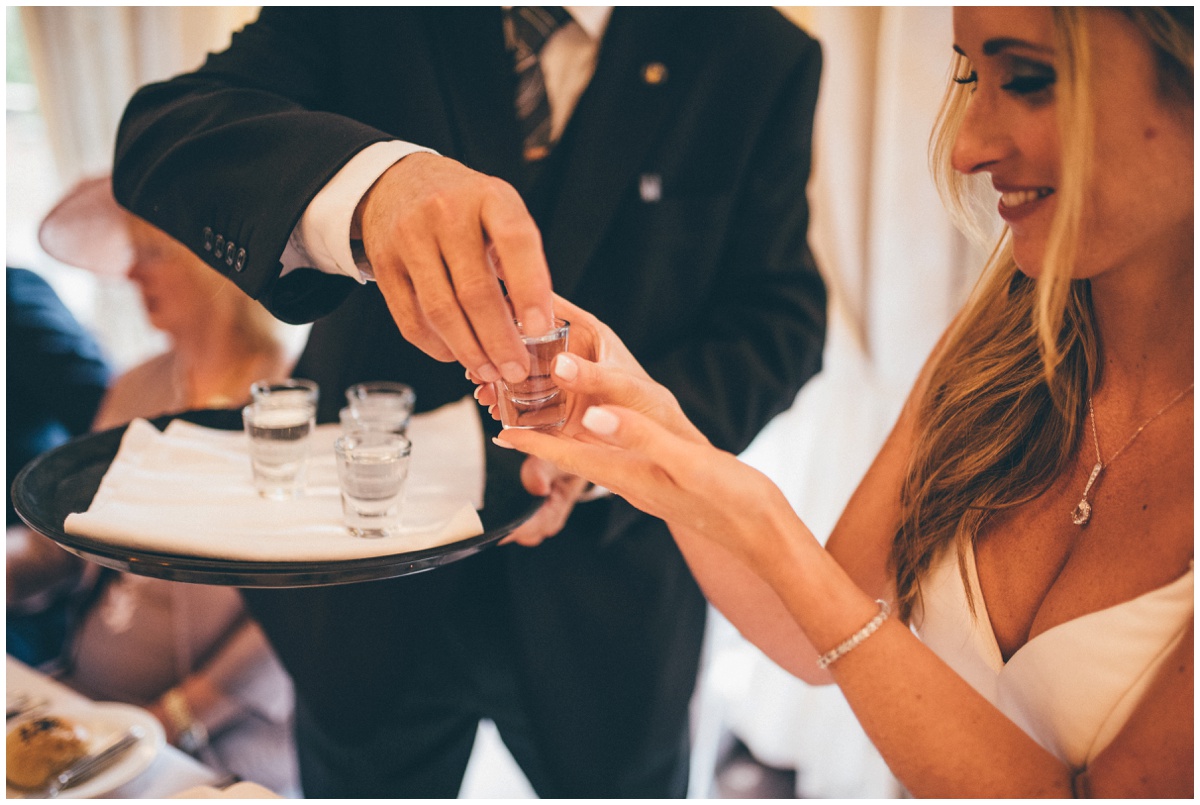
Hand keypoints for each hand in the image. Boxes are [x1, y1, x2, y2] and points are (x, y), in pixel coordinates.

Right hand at [355, 153, 553, 383]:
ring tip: (491, 371)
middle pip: (474, 290)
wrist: (399, 183)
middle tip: (517, 369)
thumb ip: (520, 258)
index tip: (541, 328)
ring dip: (469, 351)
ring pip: (440, 311)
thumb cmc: (465, 207)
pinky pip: (410, 318)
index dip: (530, 289)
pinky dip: (436, 346)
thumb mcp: (499, 212)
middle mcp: (446, 212)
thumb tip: (536, 327)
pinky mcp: (384, 263)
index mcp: (489, 196)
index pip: (515, 241)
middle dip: (499, 340)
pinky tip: (456, 355)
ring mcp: (409, 237)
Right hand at [473, 295, 705, 443]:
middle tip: (479, 358)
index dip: (520, 298)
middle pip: (523, 341)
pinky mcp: (553, 413)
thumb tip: (560, 365)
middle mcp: (569, 355)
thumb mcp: (629, 387)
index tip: (490, 299)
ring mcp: (557, 384)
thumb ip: (596, 375)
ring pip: (517, 374)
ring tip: (483, 388)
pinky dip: (504, 408)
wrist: (661, 454)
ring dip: (497, 379)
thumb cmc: (655, 410)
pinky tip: (493, 410)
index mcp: (589, 333)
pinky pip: (521, 406)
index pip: (549, 305)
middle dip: (497, 348)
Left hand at [492, 373, 792, 570]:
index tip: (498, 431)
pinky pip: (618, 463)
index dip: (534, 443)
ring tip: (541, 424)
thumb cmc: (736, 501)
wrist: (768, 536)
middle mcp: (634, 483)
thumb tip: (591, 415)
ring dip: (565, 443)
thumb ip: (641, 437)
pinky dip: (599, 445)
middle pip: (575, 459)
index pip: (571, 458)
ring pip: (595, 461)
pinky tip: (601, 437)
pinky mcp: (666, 484)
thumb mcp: (687, 462)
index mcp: (634, 476)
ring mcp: (649, 486)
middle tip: (509, 418)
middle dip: (541, 442)